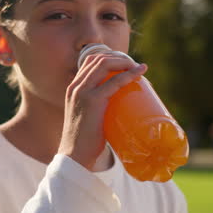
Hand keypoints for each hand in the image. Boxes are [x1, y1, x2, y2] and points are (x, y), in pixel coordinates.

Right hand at [58, 53, 147, 169]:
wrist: (75, 156)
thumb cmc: (85, 141)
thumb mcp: (88, 117)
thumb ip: (98, 110)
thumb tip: (120, 110)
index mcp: (73, 88)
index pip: (90, 61)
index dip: (110, 57)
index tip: (125, 64)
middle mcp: (76, 87)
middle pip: (99, 59)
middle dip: (120, 57)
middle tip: (135, 66)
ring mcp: (83, 93)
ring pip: (105, 64)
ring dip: (124, 62)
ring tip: (139, 67)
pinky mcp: (93, 101)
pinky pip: (114, 82)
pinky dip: (129, 74)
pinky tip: (140, 72)